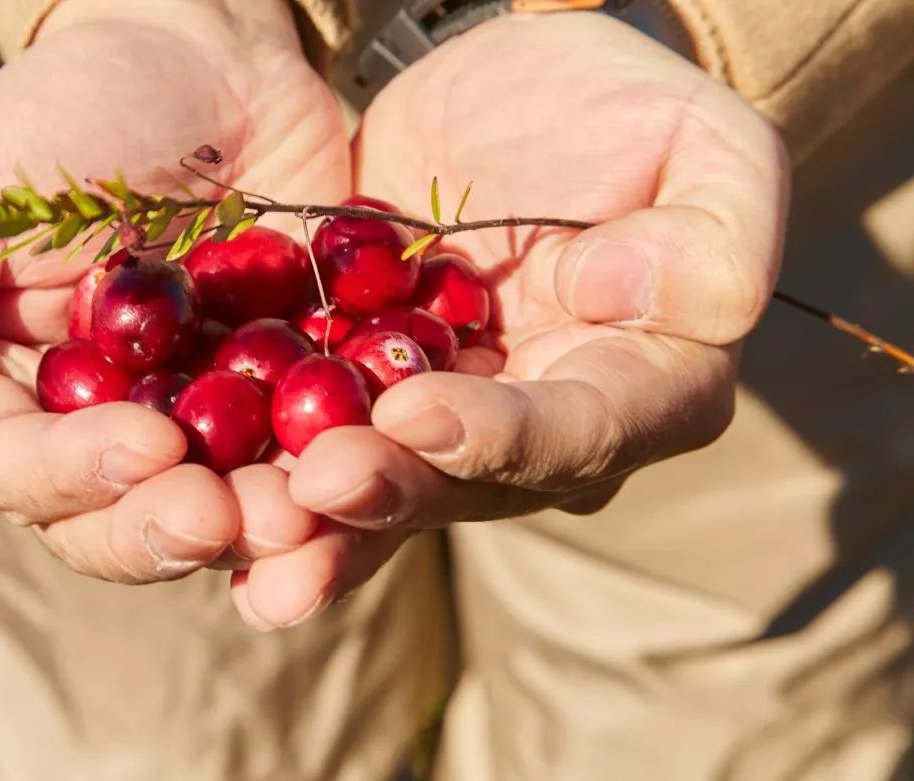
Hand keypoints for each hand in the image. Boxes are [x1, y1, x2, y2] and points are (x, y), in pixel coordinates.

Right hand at [0, 0, 343, 580]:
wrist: (207, 53)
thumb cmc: (65, 113)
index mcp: (2, 393)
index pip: (17, 476)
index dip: (74, 480)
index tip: (143, 447)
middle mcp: (94, 427)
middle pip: (115, 522)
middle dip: (166, 527)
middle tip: (223, 513)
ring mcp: (195, 419)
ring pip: (214, 512)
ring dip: (255, 524)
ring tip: (303, 510)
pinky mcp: (284, 399)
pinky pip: (303, 460)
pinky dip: (328, 478)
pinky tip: (362, 474)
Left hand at [230, 12, 788, 627]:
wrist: (507, 106)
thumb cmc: (620, 113)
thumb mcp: (700, 141)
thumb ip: (716, 224)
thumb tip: (643, 295)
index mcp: (638, 387)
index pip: (578, 432)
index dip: (502, 435)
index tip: (420, 414)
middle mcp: (539, 436)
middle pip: (468, 488)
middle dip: (390, 494)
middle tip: (312, 489)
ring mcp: (443, 429)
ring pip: (384, 494)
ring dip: (314, 528)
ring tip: (242, 537)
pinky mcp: (363, 406)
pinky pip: (313, 455)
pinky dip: (263, 486)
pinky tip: (202, 514)